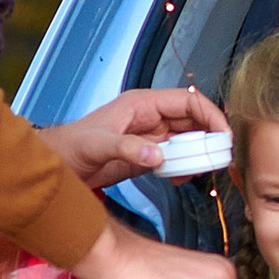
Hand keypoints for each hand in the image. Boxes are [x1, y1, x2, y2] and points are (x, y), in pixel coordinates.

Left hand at [39, 85, 227, 190]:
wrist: (55, 166)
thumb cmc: (70, 147)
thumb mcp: (98, 146)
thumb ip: (127, 149)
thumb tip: (158, 156)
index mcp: (143, 104)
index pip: (188, 101)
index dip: (210, 115)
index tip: (223, 135)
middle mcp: (150, 117)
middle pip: (193, 120)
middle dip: (210, 136)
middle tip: (222, 156)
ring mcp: (149, 136)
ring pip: (187, 139)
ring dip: (198, 153)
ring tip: (204, 168)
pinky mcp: (146, 155)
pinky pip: (175, 157)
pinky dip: (183, 167)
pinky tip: (180, 178)